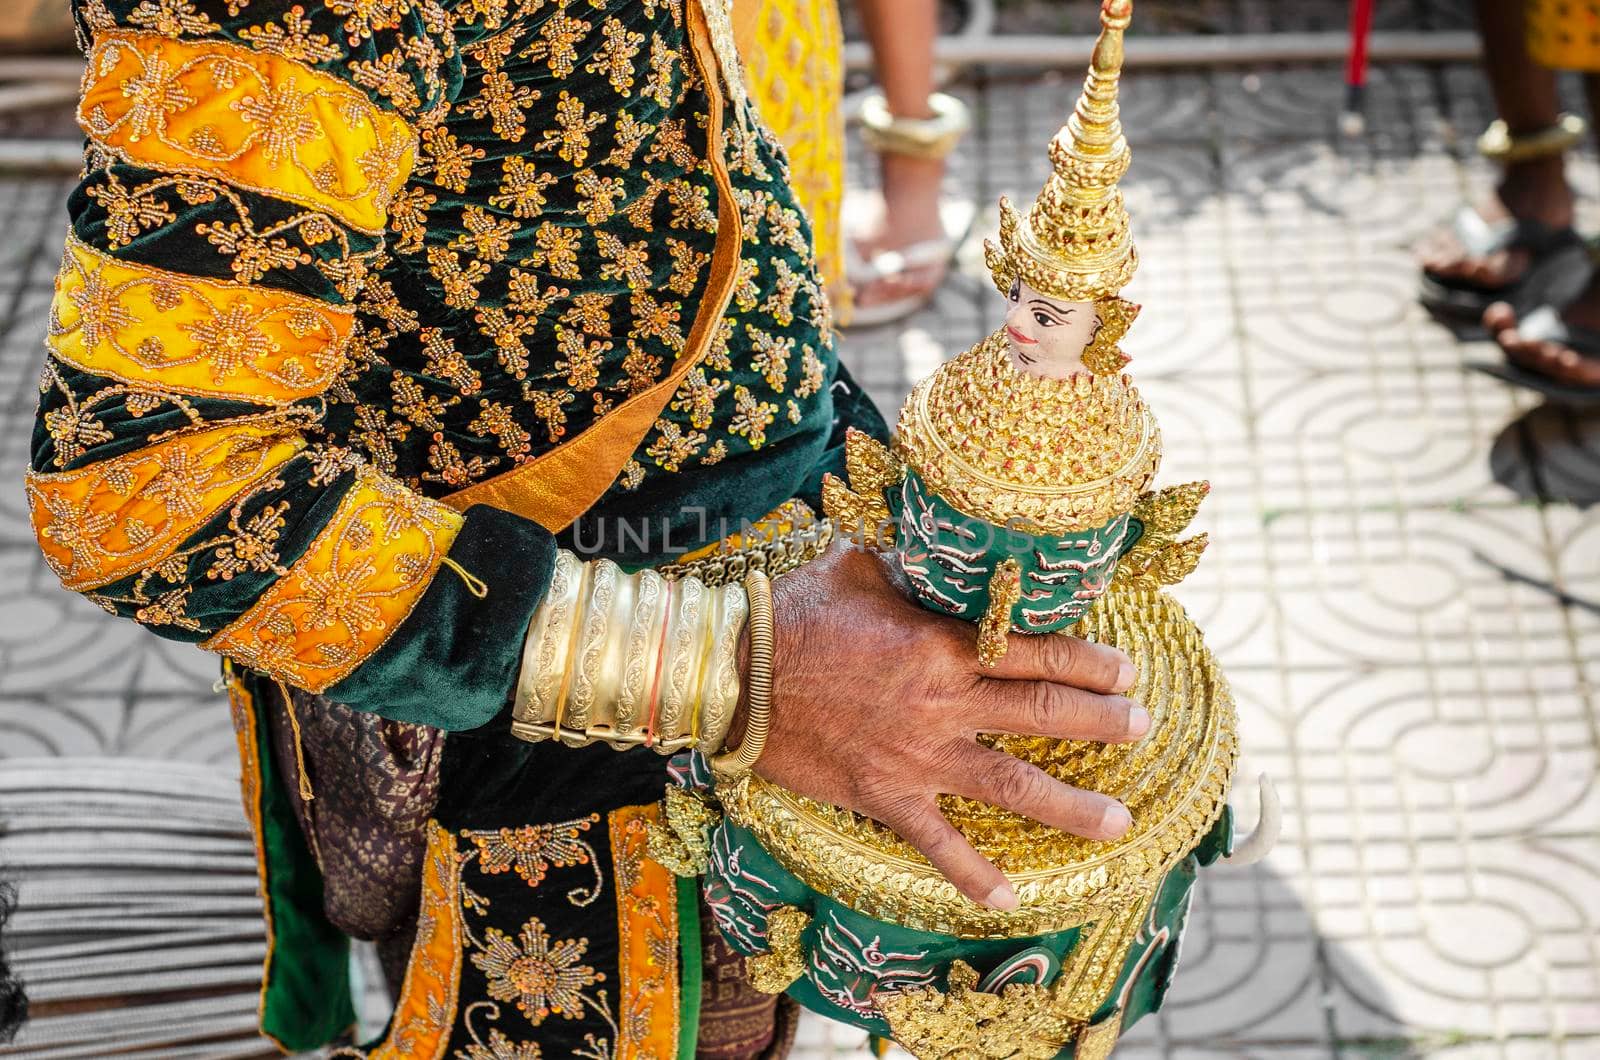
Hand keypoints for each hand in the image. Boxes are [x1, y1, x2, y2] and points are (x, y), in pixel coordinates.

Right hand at [736, 543, 1147, 911]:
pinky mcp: (884, 797)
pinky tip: (1009, 898)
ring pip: (1012, 786)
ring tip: (1118, 823)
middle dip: (1101, 722)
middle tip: (1143, 728)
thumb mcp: (858, 565)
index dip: (1090, 663)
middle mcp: (942, 704)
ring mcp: (916, 757)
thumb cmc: (792, 612)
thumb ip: (910, 561)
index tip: (1127, 673)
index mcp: (942, 645)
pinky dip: (973, 873)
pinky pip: (937, 843)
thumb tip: (937, 534)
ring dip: (1071, 807)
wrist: (730, 675)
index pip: (1035, 652)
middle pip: (1041, 715)